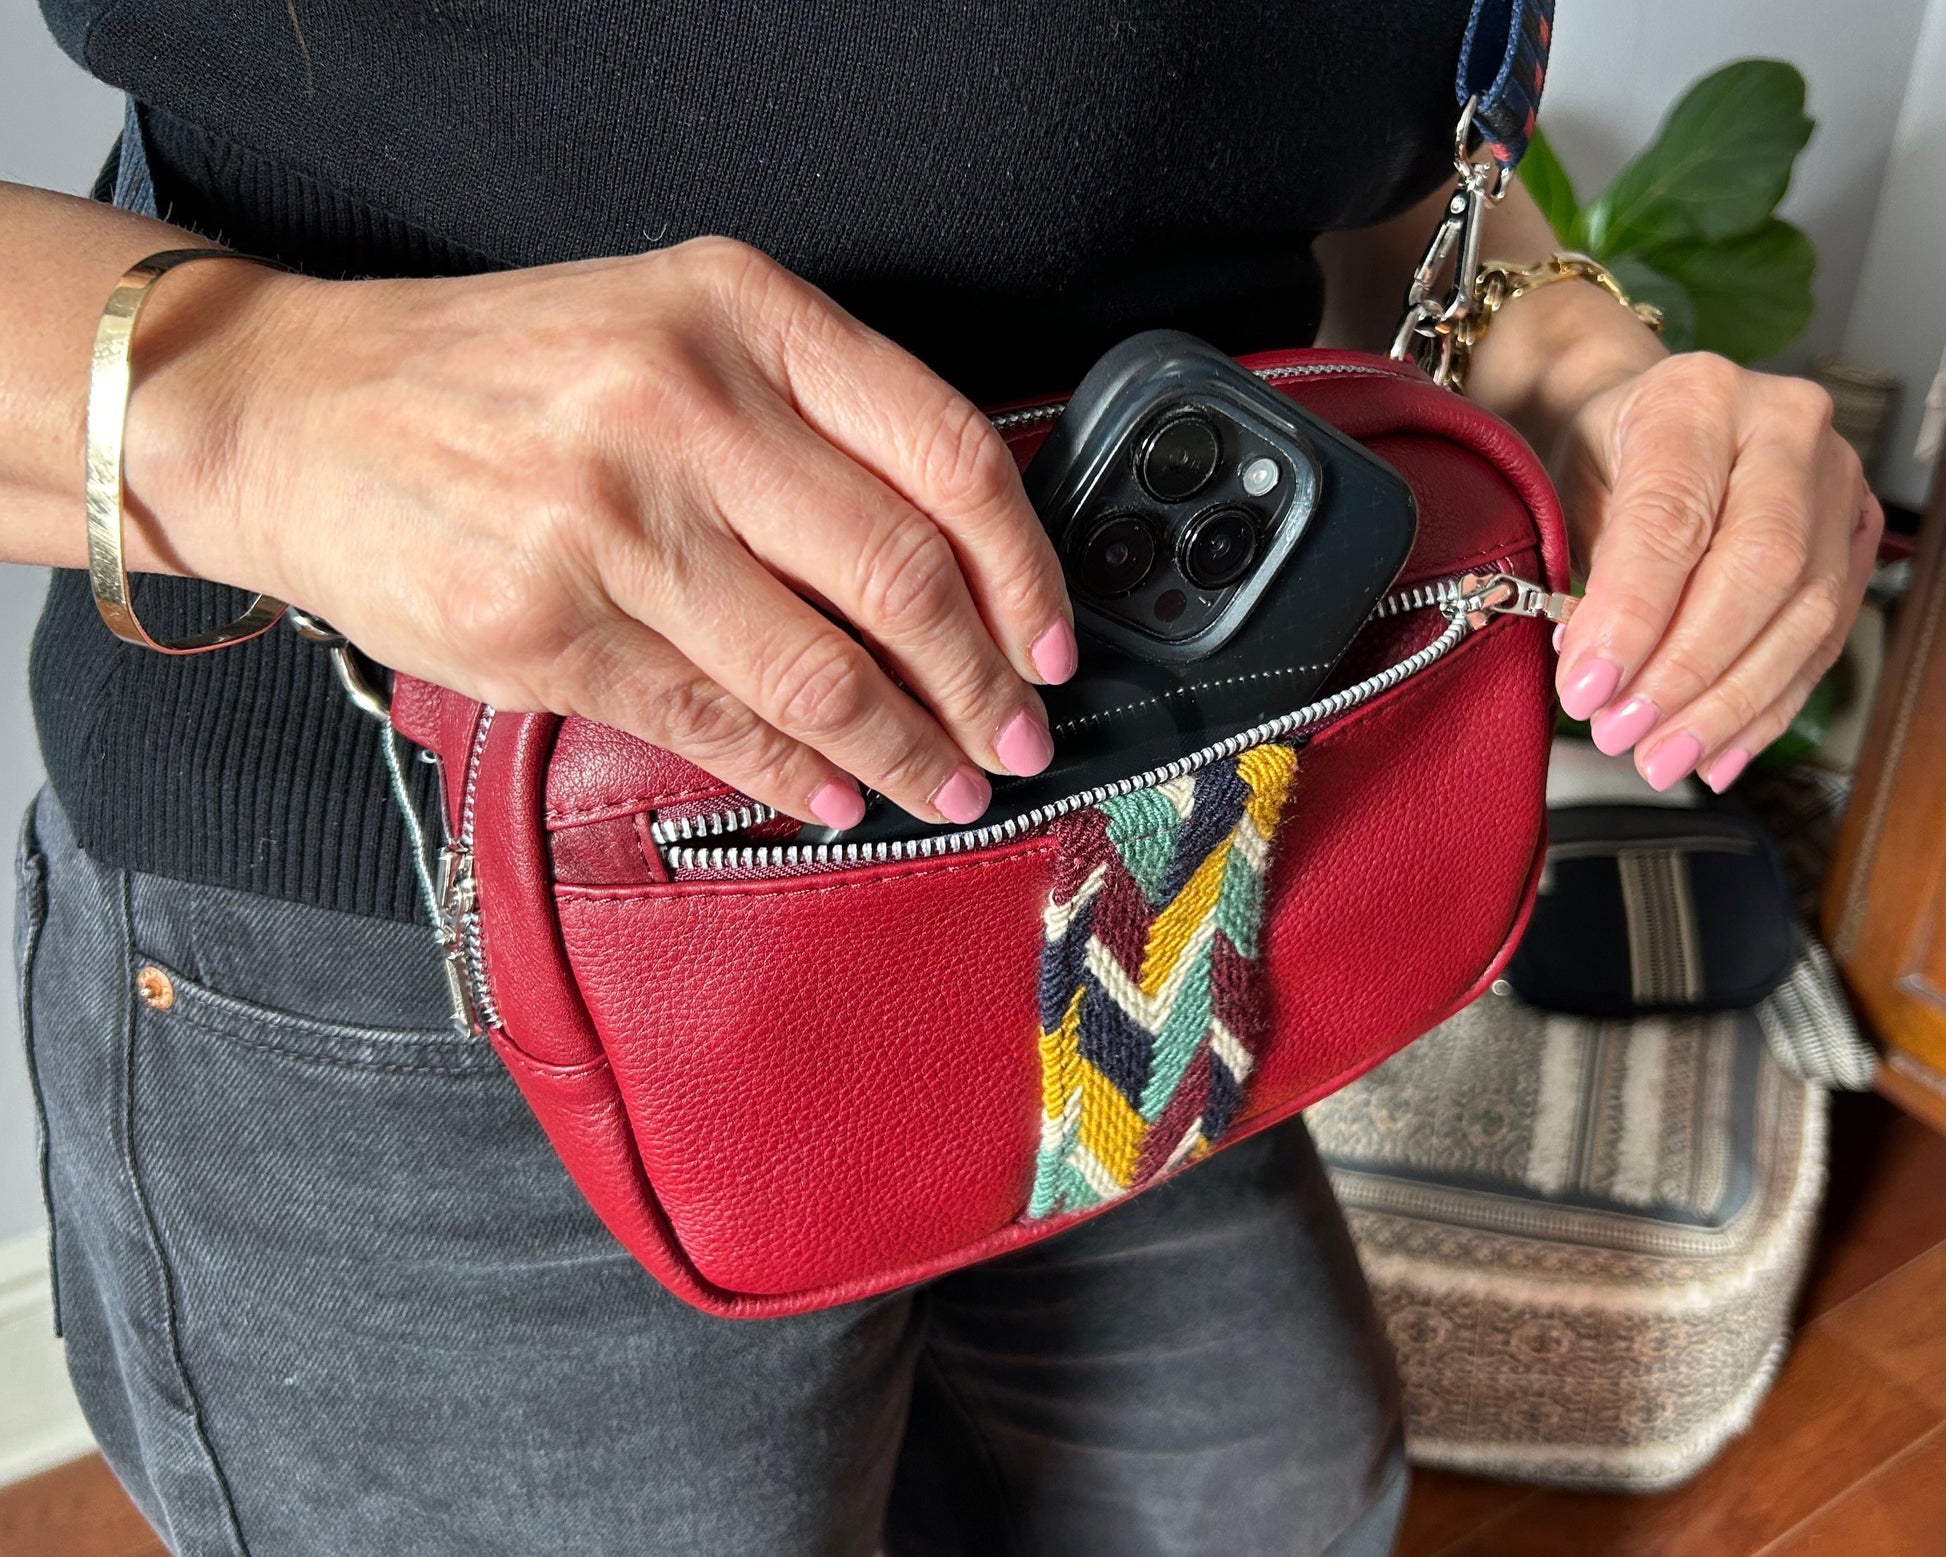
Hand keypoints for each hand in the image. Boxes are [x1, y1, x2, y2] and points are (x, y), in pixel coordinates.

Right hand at [128, 237, 1077, 828]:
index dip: (1024, 568)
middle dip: (981, 683)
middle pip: (900, 576)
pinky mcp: (545, 629)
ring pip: (817, 671)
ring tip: (948, 787)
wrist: (290, 411)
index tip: (1051, 639)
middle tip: (1017, 738)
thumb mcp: (666, 326)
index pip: (945, 451)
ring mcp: (608, 522)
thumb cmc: (494, 373)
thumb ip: (806, 414)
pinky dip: (796, 773)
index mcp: (737, 313)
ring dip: (904, 750)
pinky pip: (714, 723)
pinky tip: (836, 795)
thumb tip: (951, 558)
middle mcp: (680, 405)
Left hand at [1549, 352, 1880, 791]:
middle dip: (1688, 671)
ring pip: (1806, 611)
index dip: (1633, 615)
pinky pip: (1824, 637)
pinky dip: (1767, 705)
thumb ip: (1581, 573)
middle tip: (1626, 735)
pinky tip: (1717, 751)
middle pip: (1761, 567)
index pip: (1673, 517)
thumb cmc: (1598, 450)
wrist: (1648, 417)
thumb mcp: (1562, 487)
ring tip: (1663, 757)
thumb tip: (1596, 680)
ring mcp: (1835, 480)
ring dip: (1730, 703)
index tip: (1587, 689)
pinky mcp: (1855, 535)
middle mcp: (1784, 426)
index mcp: (1696, 397)